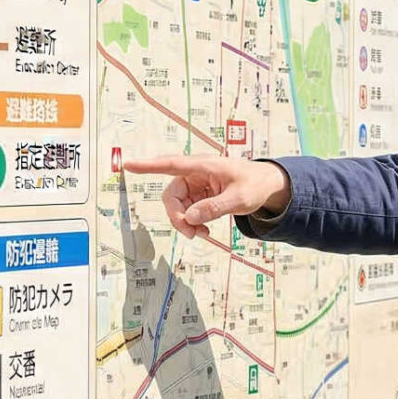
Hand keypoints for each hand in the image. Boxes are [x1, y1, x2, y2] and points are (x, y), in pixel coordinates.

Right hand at [122, 155, 292, 241]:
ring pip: (177, 205)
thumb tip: (190, 217)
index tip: (128, 165)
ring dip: (185, 222)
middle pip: (171, 195)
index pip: (171, 164)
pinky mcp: (200, 195)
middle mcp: (196, 173)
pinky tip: (203, 230)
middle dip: (177, 216)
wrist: (269, 186)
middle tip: (191, 233)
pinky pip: (186, 210)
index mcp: (204, 166)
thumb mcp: (239, 199)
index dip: (149, 166)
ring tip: (201, 234)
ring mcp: (197, 185)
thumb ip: (214, 208)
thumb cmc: (256, 184)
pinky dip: (192, 222)